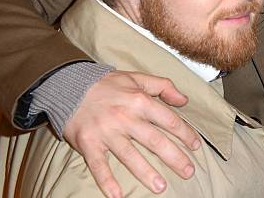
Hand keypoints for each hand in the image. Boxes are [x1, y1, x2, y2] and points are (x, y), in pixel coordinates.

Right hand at [63, 71, 200, 197]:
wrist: (68, 85)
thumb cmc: (105, 83)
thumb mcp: (136, 77)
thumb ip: (162, 85)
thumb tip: (184, 99)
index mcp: (139, 100)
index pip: (168, 120)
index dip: (185, 134)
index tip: (195, 146)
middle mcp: (125, 117)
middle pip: (154, 141)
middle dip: (174, 157)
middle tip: (188, 172)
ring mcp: (106, 132)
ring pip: (130, 156)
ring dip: (146, 173)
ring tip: (161, 187)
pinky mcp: (89, 143)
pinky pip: (99, 165)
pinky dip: (107, 181)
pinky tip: (118, 196)